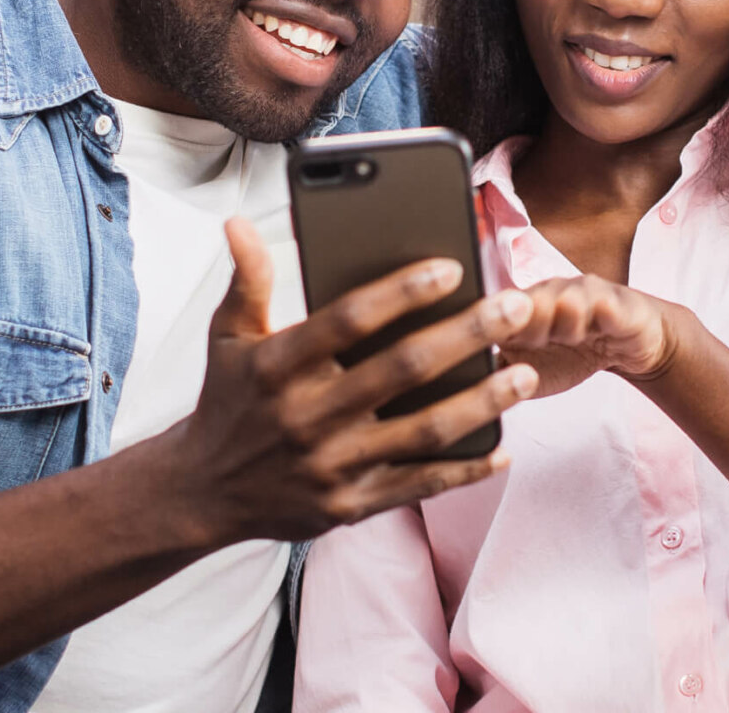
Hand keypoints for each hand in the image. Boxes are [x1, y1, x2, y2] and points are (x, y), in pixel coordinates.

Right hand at [160, 217, 539, 546]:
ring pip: (422, 432)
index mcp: (279, 365)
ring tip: (526, 374)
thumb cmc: (228, 400)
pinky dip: (466, 470)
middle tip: (516, 307)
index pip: (349, 320)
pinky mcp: (350, 507)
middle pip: (401, 370)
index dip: (403, 292)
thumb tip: (238, 222)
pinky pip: (419, 487)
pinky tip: (504, 448)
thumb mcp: (227, 335)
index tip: (452, 268)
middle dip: (466, 336)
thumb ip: (247, 279)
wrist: (203, 493)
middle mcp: (307, 416)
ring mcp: (332, 466)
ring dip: (481, 402)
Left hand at [500, 273, 689, 398]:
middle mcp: (547, 290)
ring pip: (564, 302)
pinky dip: (599, 315)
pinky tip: (600, 323)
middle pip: (527, 303)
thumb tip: (461, 386)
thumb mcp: (530, 372)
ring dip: (565, 326)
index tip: (505, 345)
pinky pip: (604, 304)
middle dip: (530, 329)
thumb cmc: (572, 354)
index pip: (496, 310)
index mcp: (520, 307)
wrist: (627, 345)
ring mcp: (580, 290)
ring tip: (573, 337)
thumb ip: (497, 372)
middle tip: (541, 342)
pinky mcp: (613, 298)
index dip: (498, 329)